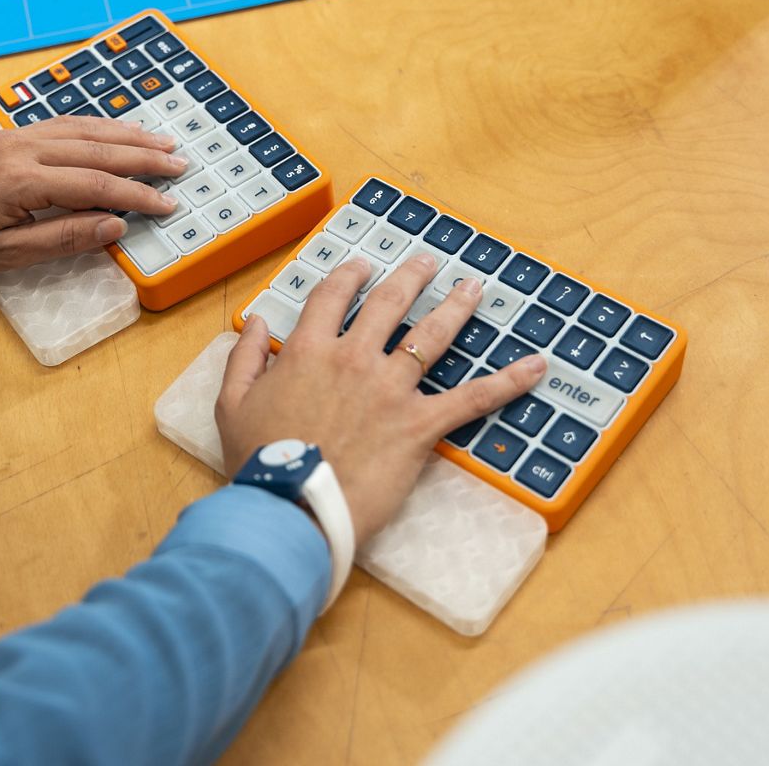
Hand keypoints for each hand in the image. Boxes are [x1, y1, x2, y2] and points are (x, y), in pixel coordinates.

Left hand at [0, 116, 186, 274]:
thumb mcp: (6, 254)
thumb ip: (63, 237)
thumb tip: (114, 226)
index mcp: (23, 182)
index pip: (96, 185)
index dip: (136, 195)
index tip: (166, 204)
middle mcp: (26, 149)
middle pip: (99, 149)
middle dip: (144, 157)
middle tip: (180, 164)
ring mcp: (20, 136)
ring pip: (86, 129)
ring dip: (128, 135)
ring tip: (162, 142)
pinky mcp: (14, 134)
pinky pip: (66, 123)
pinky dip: (99, 125)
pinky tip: (119, 130)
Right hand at [215, 254, 546, 546]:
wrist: (292, 506)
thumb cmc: (260, 462)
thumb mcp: (231, 405)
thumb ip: (244, 358)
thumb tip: (258, 323)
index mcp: (307, 352)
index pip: (330, 298)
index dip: (347, 277)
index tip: (361, 266)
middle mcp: (353, 358)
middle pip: (388, 303)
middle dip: (410, 277)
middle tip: (428, 262)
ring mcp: (390, 389)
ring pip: (431, 336)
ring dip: (456, 307)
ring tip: (473, 288)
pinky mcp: (419, 424)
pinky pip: (472, 398)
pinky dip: (509, 381)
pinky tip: (537, 366)